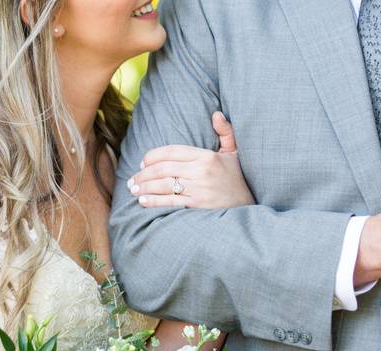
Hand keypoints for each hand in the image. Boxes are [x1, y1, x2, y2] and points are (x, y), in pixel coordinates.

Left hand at [128, 111, 254, 208]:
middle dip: (144, 174)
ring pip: (164, 184)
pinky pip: (170, 201)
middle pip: (164, 168)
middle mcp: (201, 171)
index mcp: (206, 156)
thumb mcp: (235, 153)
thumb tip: (216, 114)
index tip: (142, 163)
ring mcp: (199, 189)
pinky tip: (143, 201)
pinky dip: (154, 201)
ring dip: (144, 187)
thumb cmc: (238, 179)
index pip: (172, 151)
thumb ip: (226, 132)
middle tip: (132, 179)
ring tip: (133, 190)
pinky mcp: (197, 206)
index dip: (153, 156)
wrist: (248, 206)